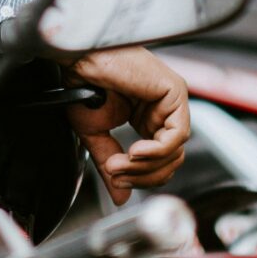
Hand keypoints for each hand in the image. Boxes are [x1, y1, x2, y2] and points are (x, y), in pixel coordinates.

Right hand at [65, 44, 190, 195]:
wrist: (78, 60)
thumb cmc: (83, 85)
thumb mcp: (96, 136)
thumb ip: (112, 165)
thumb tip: (121, 197)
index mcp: (147, 118)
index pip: (160, 161)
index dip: (140, 177)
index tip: (115, 177)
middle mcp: (163, 109)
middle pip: (171, 160)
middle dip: (143, 175)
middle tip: (116, 173)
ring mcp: (171, 100)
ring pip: (176, 152)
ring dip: (146, 166)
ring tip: (118, 163)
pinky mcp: (175, 91)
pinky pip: (178, 135)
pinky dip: (157, 151)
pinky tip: (135, 150)